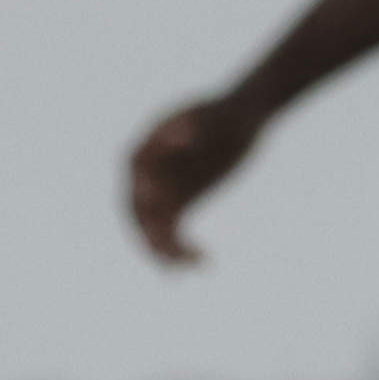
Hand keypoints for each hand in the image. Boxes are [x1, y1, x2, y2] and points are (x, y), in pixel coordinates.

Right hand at [126, 96, 262, 265]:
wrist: (241, 119)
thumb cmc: (224, 114)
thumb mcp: (212, 118)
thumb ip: (194, 127)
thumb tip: (184, 140)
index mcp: (146, 147)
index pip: (137, 173)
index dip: (142, 189)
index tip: (154, 203)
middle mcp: (146, 173)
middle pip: (138, 209)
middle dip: (149, 233)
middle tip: (165, 253)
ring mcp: (161, 190)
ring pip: (154, 227)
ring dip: (166, 250)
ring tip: (188, 265)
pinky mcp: (177, 204)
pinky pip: (172, 232)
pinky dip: (182, 248)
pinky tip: (202, 262)